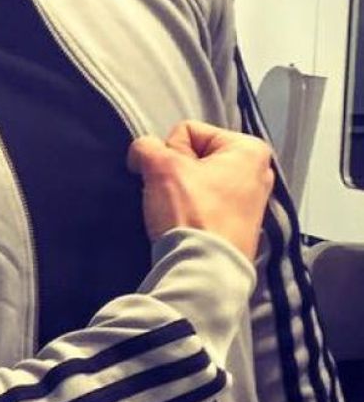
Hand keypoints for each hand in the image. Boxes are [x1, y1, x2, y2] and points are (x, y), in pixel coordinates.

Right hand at [126, 119, 272, 260]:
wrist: (205, 269)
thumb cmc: (192, 212)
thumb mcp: (160, 167)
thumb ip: (145, 147)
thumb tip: (142, 153)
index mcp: (248, 148)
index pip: (187, 132)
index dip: (168, 152)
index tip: (168, 177)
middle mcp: (258, 171)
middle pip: (195, 156)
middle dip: (175, 172)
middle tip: (169, 194)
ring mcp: (251, 200)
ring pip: (197, 181)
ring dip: (180, 192)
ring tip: (175, 212)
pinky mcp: (240, 225)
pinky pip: (205, 205)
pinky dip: (192, 211)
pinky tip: (185, 224)